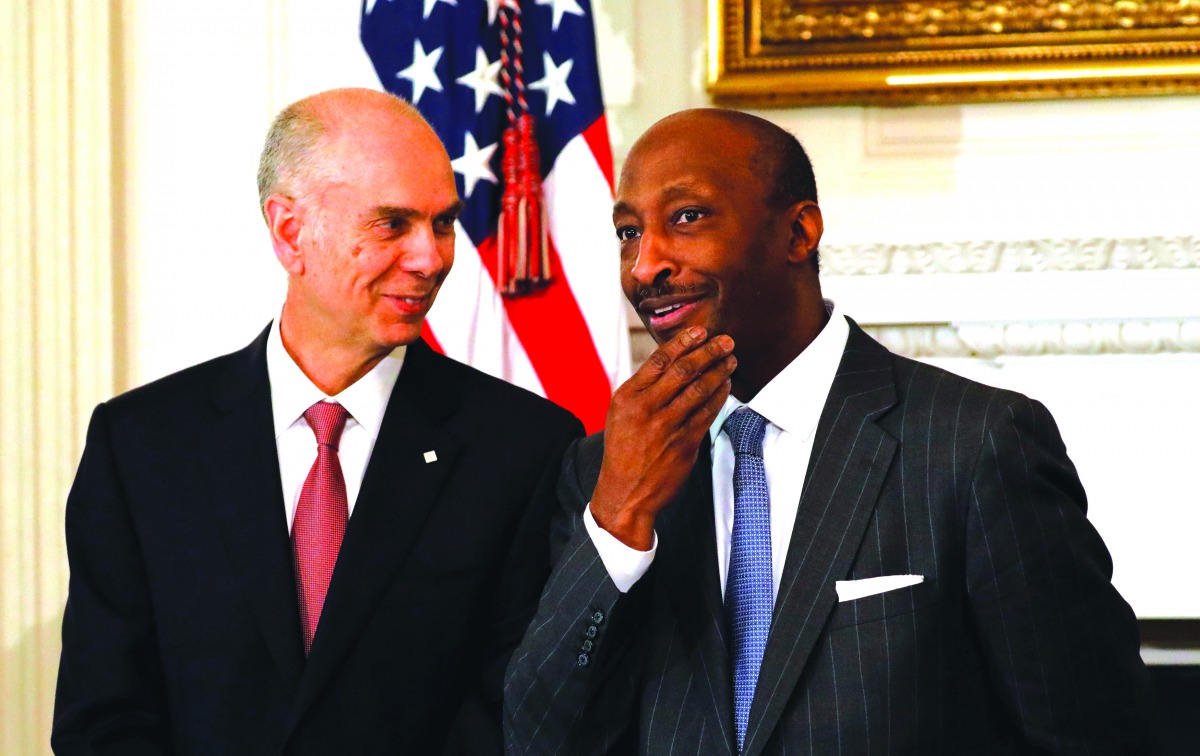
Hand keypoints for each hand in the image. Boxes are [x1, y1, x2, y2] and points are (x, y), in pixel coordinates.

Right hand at [591, 326, 734, 549]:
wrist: (626, 492)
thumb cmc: (623, 451)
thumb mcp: (620, 414)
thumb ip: (642, 390)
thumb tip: (673, 363)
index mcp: (627, 397)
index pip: (659, 359)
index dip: (683, 342)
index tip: (700, 331)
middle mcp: (646, 408)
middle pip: (683, 370)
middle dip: (708, 351)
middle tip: (726, 340)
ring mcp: (667, 425)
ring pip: (700, 389)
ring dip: (719, 371)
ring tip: (731, 359)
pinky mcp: (685, 442)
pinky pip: (708, 412)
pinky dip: (720, 396)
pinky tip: (726, 385)